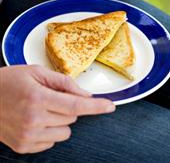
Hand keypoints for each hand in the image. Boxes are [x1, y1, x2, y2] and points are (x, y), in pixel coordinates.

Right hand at [0, 65, 114, 153]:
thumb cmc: (8, 81)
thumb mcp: (36, 72)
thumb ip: (63, 82)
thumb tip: (86, 93)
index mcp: (37, 97)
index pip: (76, 104)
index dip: (96, 106)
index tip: (110, 106)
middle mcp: (33, 119)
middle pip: (72, 117)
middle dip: (69, 106)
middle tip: (51, 97)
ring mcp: (27, 136)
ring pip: (64, 131)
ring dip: (60, 120)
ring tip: (42, 108)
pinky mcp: (23, 146)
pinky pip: (51, 142)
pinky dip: (50, 131)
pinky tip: (35, 120)